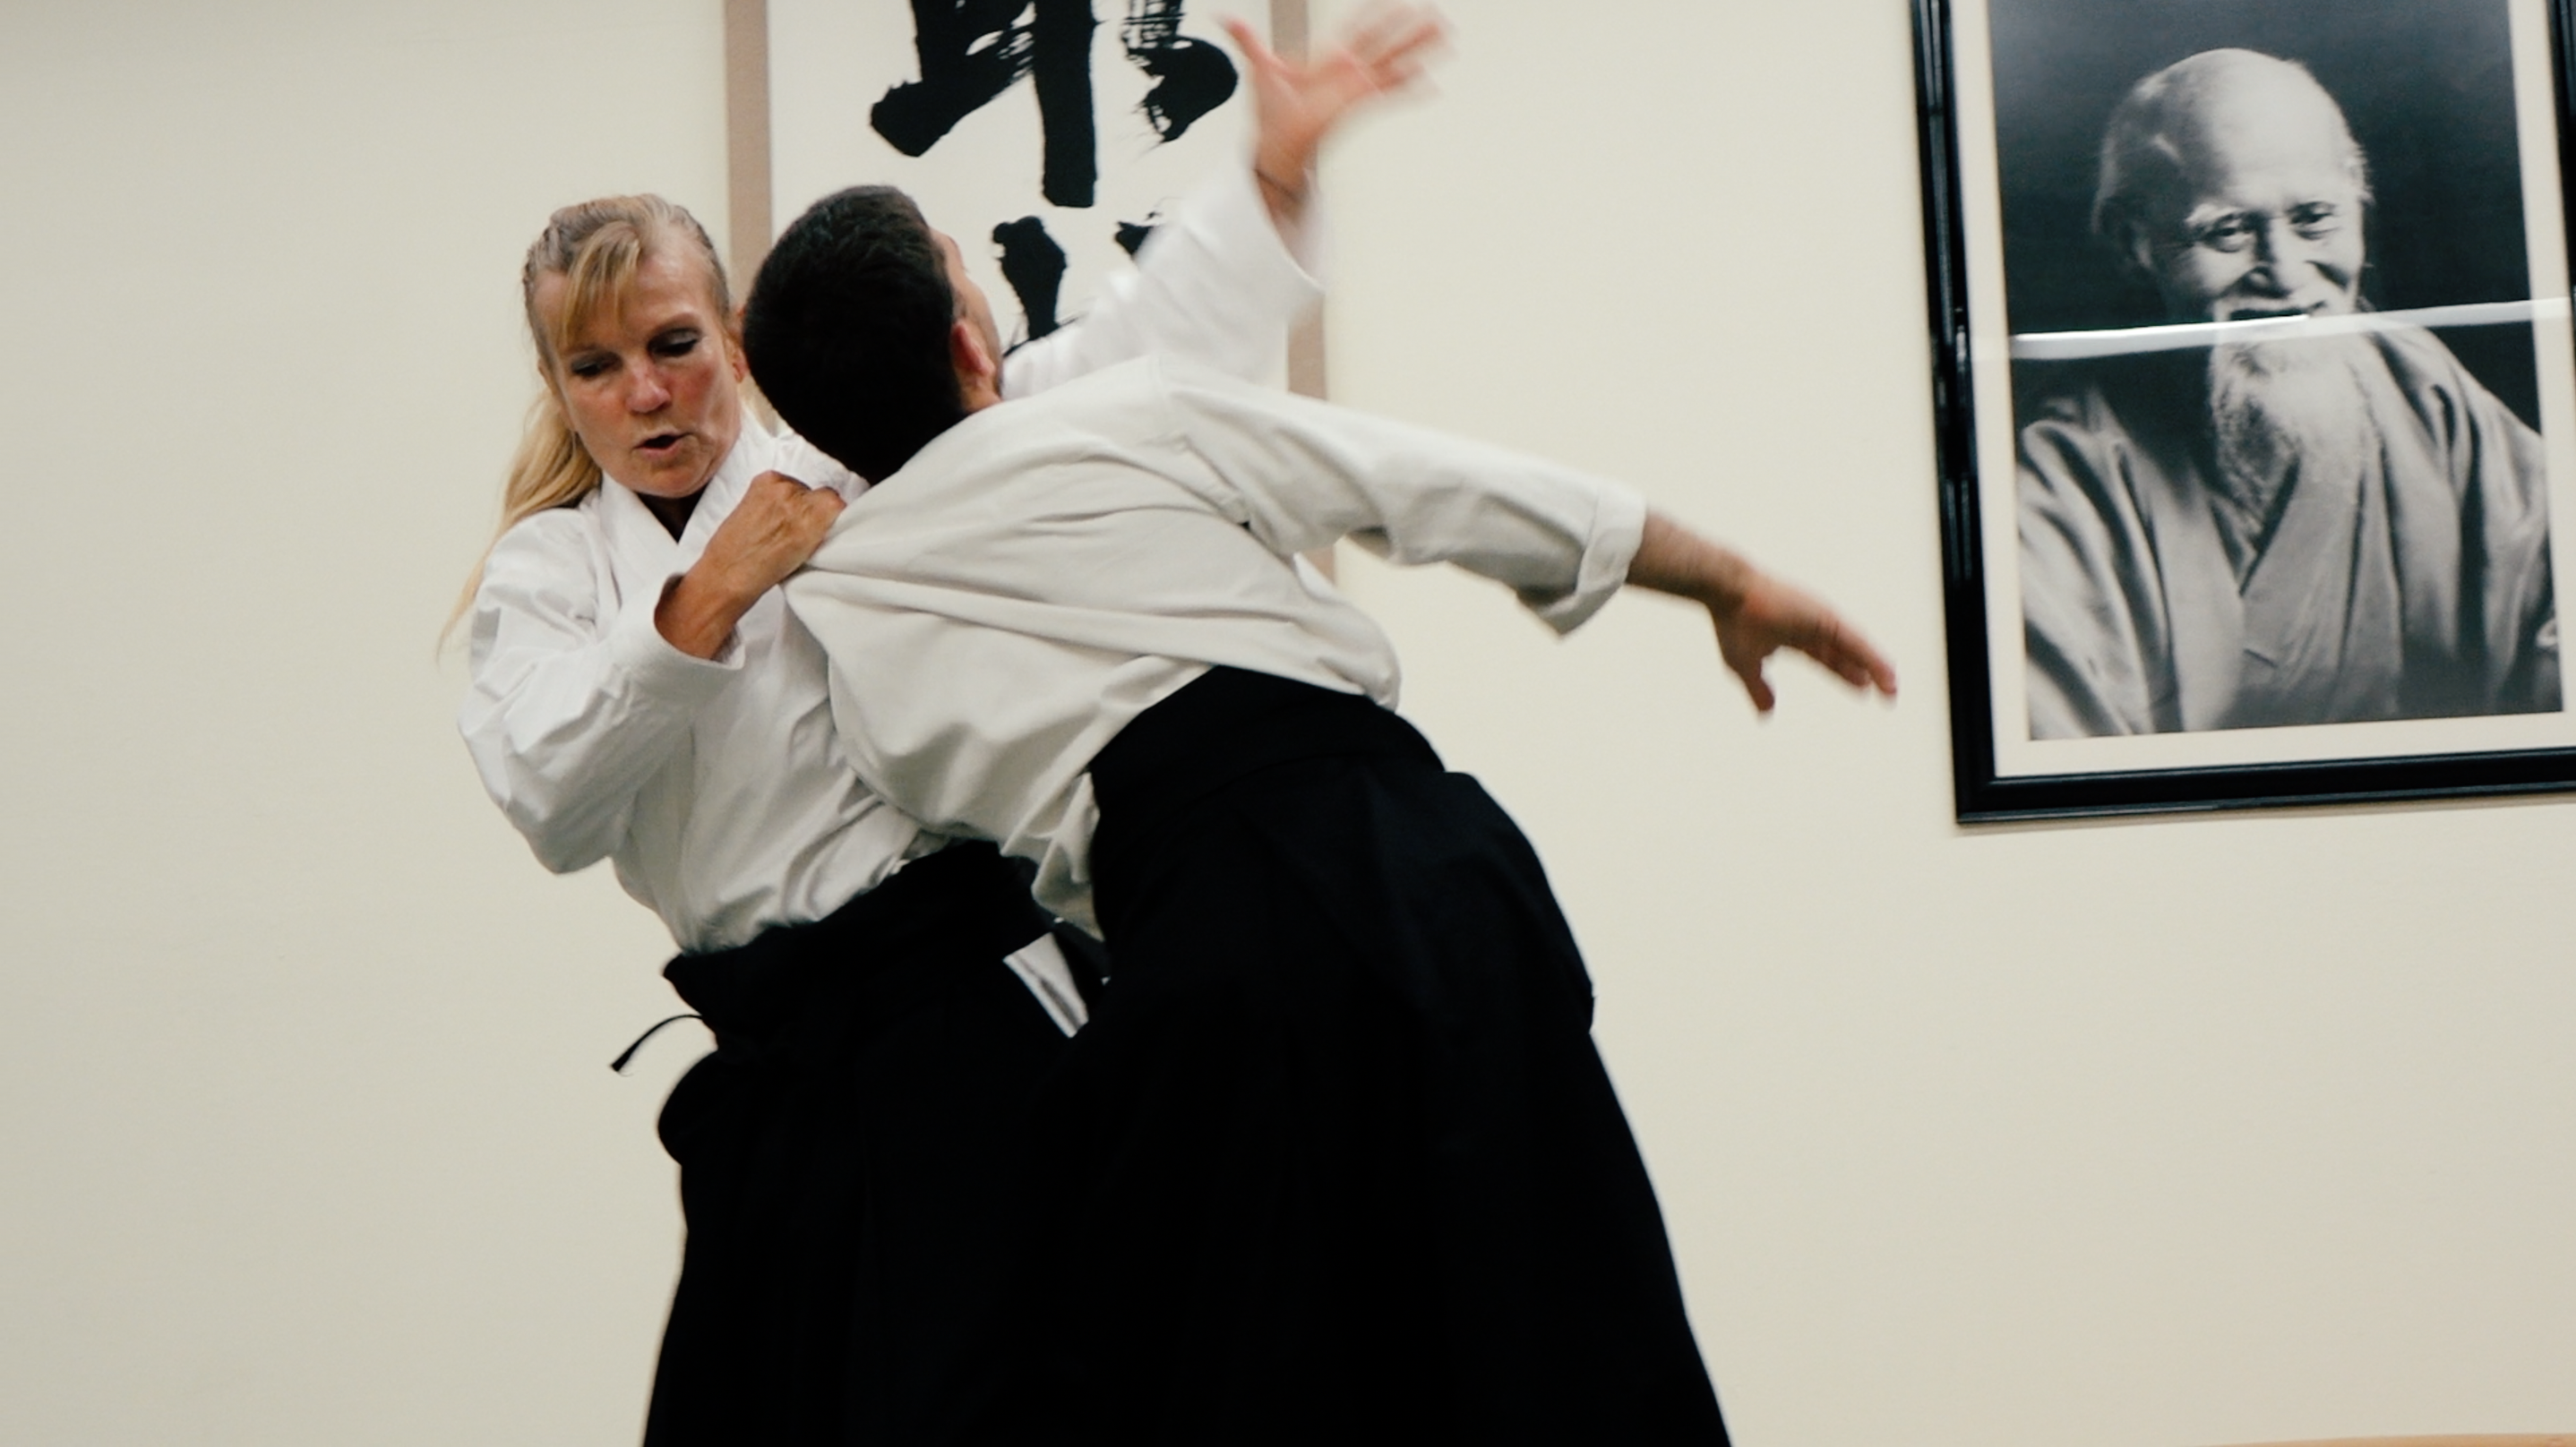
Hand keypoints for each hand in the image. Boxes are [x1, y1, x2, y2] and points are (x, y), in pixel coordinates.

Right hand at [654, 472, 844, 657]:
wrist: (728, 574)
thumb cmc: (732, 552)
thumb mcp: (749, 513)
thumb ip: (773, 505)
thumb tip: (793, 512)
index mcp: (766, 481)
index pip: (798, 486)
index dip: (802, 506)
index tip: (797, 520)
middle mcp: (786, 486)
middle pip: (817, 494)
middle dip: (813, 513)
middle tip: (799, 536)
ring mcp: (801, 502)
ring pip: (831, 505)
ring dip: (824, 523)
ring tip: (804, 545)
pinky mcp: (816, 520)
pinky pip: (840, 515)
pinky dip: (836, 529)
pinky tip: (818, 545)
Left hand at [1223, 5, 1446, 220]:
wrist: (1275, 145)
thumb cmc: (1272, 114)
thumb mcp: (1260, 67)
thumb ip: (1248, 40)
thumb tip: (1225, 17)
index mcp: (1329, 59)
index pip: (1358, 28)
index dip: (1376, 13)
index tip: (1396, 2)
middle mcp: (1348, 71)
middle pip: (1386, 42)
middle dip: (1411, 28)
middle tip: (1435, 15)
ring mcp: (1356, 86)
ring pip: (1393, 61)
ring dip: (1419, 49)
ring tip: (1444, 38)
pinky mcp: (1357, 102)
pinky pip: (1388, 93)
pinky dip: (1409, 89)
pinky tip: (1431, 86)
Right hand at [1625, 510, 1895, 712]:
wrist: (1727, 592)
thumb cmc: (1732, 622)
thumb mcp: (1744, 665)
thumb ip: (1758, 689)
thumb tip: (1767, 714)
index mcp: (1794, 634)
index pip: (1826, 657)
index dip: (1843, 672)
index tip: (1862, 687)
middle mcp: (1812, 625)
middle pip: (1846, 652)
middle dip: (1865, 671)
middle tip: (1887, 690)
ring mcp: (1821, 620)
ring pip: (1856, 648)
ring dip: (1876, 669)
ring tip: (1892, 689)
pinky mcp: (1826, 619)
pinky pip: (1856, 643)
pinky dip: (1873, 660)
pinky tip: (1886, 676)